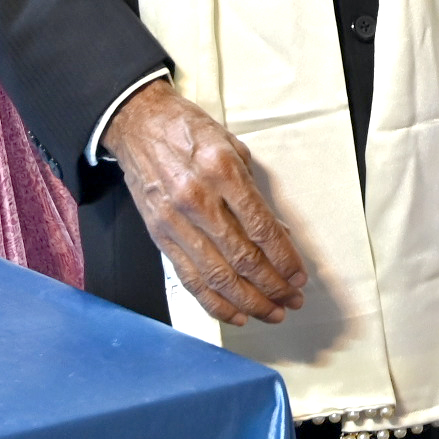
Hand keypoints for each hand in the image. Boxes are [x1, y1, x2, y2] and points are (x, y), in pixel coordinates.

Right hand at [103, 81, 308, 324]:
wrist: (139, 124)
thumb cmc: (189, 131)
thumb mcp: (233, 147)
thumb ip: (254, 192)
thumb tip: (277, 234)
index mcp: (222, 172)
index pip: (261, 228)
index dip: (284, 258)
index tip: (299, 275)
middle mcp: (198, 200)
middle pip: (242, 258)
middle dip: (273, 286)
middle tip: (294, 299)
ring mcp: (175, 222)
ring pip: (216, 276)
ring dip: (249, 301)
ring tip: (272, 313)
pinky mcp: (159, 237)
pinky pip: (189, 279)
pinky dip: (213, 302)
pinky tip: (236, 314)